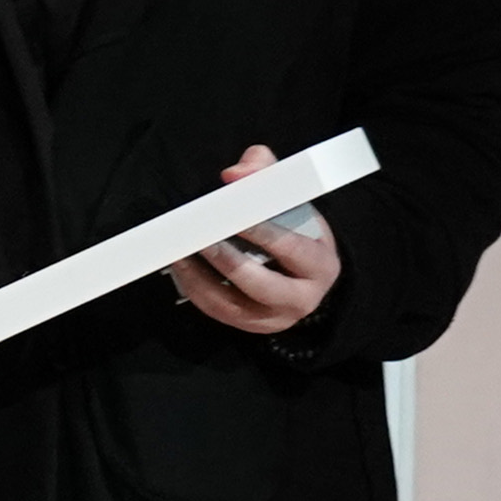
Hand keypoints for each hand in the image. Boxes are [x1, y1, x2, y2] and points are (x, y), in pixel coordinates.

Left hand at [170, 142, 342, 335]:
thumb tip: (234, 174)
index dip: (261, 232)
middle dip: (228, 260)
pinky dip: (194, 289)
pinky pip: (216, 311)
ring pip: (231, 303)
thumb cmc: (297, 232)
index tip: (231, 212)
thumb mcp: (294, 203)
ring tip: (180, 250)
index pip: (292, 249)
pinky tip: (180, 266)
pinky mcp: (248, 326)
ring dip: (200, 277)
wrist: (304, 275)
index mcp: (321, 265)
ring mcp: (273, 318)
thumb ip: (267, 176)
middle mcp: (302, 298)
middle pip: (261, 285)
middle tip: (200, 236)